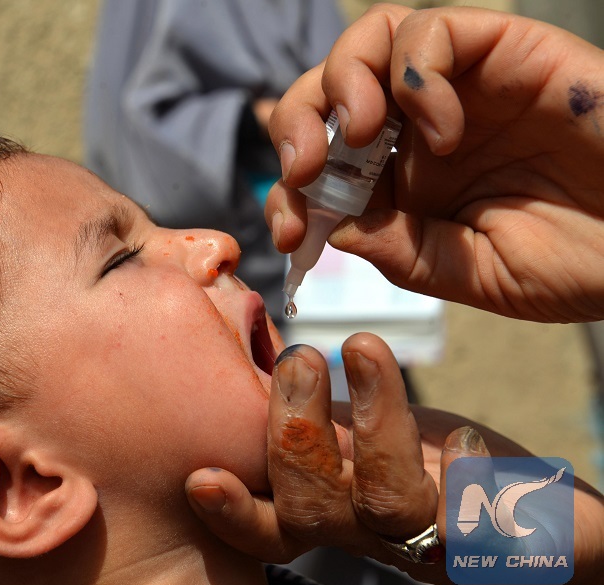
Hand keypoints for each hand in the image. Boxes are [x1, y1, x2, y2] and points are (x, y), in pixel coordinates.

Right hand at [185, 333, 603, 584]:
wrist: (525, 518)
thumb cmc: (429, 466)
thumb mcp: (362, 438)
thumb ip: (316, 417)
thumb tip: (266, 363)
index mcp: (329, 508)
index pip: (267, 524)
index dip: (230, 511)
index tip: (203, 476)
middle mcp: (366, 531)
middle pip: (310, 509)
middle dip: (295, 433)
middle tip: (300, 358)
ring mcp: (427, 537)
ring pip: (386, 502)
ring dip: (372, 424)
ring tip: (366, 348)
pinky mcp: (491, 536)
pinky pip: (478, 518)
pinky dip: (466, 475)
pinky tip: (465, 440)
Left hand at [265, 4, 603, 322]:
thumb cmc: (575, 262)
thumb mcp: (467, 273)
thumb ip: (399, 249)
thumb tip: (328, 222)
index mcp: (402, 181)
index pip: (317, 161)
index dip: (288, 190)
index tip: (290, 230)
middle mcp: (418, 128)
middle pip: (327, 90)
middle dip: (297, 124)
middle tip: (305, 171)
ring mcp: (459, 88)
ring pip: (370, 43)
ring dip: (345, 83)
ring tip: (361, 135)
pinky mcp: (506, 52)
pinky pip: (435, 33)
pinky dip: (419, 73)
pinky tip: (442, 128)